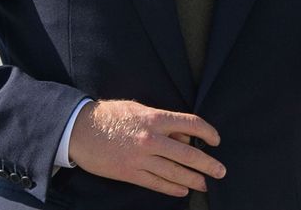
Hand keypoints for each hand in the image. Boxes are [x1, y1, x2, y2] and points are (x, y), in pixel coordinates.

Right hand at [68, 99, 225, 196]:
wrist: (80, 130)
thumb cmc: (111, 115)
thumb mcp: (139, 109)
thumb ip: (163, 121)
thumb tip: (185, 137)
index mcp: (155, 118)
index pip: (191, 124)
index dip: (208, 132)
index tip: (216, 140)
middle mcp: (151, 139)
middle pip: (188, 154)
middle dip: (208, 164)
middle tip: (221, 171)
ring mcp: (140, 158)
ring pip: (174, 172)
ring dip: (193, 180)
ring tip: (205, 184)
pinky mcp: (130, 173)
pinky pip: (156, 183)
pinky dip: (172, 188)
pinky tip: (183, 190)